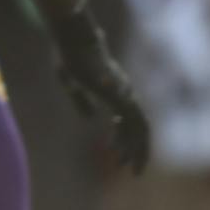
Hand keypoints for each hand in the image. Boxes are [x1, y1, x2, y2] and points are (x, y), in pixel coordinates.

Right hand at [54, 15, 150, 173]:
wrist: (73, 39)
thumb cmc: (69, 55)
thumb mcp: (71, 83)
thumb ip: (82, 101)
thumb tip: (91, 120)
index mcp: (115, 89)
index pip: (128, 119)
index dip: (125, 137)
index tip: (116, 152)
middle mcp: (125, 92)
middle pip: (140, 128)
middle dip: (137, 150)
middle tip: (132, 170)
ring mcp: (124, 94)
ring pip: (140, 129)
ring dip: (136, 150)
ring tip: (130, 169)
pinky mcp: (119, 95)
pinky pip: (131, 124)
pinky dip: (128, 141)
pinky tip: (117, 153)